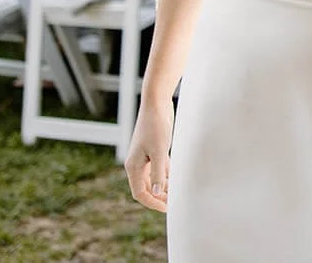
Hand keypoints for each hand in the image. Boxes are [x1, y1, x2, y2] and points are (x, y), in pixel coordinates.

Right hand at [124, 96, 173, 211]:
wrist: (156, 104)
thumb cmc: (156, 126)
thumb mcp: (159, 151)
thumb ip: (159, 173)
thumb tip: (158, 193)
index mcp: (133, 166)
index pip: (140, 193)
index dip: (152, 203)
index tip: (167, 208)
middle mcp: (137, 164)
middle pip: (146, 188)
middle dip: (159, 197)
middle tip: (174, 204)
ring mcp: (146, 157)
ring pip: (154, 179)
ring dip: (164, 187)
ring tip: (178, 194)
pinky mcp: (155, 150)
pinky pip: (160, 169)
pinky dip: (167, 175)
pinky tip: (178, 180)